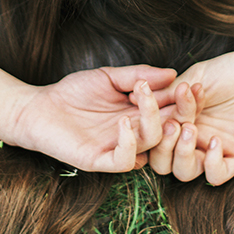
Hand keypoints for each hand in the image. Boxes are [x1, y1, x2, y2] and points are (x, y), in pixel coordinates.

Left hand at [9, 65, 174, 172]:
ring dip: (154, 120)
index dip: (185, 98)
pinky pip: (125, 160)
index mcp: (141, 114)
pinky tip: (123, 121)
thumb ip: (138, 75)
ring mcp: (120, 148)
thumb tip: (173, 73)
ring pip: (152, 143)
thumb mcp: (109, 76)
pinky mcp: (101, 160)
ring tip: (145, 98)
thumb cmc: (73, 92)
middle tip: (184, 91)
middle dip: (181, 110)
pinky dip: (129, 142)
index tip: (195, 83)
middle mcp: (136, 133)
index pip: (172, 109)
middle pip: (170, 127)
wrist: (39, 107)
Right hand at [148, 49, 233, 184]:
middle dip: (162, 146)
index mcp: (178, 119)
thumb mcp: (195, 78)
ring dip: (181, 154)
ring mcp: (212, 149)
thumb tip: (135, 102)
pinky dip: (211, 163)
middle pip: (162, 162)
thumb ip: (169, 94)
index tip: (150, 108)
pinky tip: (215, 140)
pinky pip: (215, 176)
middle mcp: (192, 137)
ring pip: (183, 172)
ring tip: (190, 129)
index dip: (147, 128)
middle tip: (173, 123)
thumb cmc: (231, 70)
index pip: (152, 137)